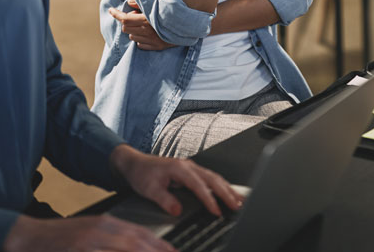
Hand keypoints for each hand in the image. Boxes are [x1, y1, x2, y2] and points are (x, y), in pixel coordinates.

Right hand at [2, 214, 173, 251]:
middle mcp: (101, 230)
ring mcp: (90, 241)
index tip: (173, 251)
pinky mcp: (80, 249)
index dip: (159, 244)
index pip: (139, 233)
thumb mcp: (90, 234)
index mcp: (106, 223)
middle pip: (136, 242)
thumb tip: (132, 246)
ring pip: (124, 249)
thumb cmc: (60, 238)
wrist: (29, 236)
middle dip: (157, 251)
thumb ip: (111, 241)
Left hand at [109, 0, 176, 50]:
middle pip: (126, 28)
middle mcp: (148, 32)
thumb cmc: (171, 11)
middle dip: (127, 22)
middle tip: (136, 16)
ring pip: (132, 36)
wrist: (189, 23)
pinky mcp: (157, 47)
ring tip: (143, 25)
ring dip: (134, 30)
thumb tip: (128, 4)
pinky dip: (140, 39)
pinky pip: (140, 45)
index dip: (116, 14)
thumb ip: (141, 4)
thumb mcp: (156, 4)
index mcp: (147, 20)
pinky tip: (148, 33)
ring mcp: (152, 41)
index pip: (125, 19)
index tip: (111, 10)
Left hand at [110, 145, 243, 218]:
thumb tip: (177, 210)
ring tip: (239, 200)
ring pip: (214, 177)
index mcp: (180, 168)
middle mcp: (188, 166)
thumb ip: (164, 199)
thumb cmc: (142, 173)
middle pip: (213, 179)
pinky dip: (221, 186)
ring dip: (227, 188)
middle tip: (237, 206)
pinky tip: (227, 193)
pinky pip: (210, 178)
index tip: (216, 211)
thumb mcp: (149, 189)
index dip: (209, 199)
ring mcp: (191, 168)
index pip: (199, 185)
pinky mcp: (191, 172)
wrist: (134, 163)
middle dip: (226, 192)